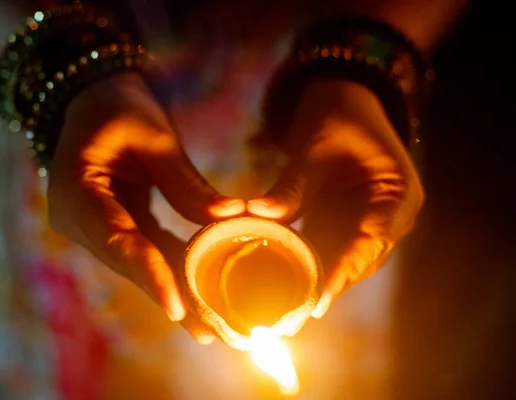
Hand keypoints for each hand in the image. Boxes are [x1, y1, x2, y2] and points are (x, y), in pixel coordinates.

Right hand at [47, 73, 244, 342]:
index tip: (177, 307)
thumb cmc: (120, 107)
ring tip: (211, 326)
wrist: (95, 99)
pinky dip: (171, 269)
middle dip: (170, 295)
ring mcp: (90, 226)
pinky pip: (143, 251)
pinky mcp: (109, 227)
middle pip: (128, 262)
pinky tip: (198, 296)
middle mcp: (76, 217)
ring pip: (137, 264)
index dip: (148, 273)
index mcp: (76, 188)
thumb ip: (185, 182)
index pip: (115, 239)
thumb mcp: (154, 137)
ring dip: (174, 290)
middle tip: (210, 330)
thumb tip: (229, 218)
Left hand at [248, 79, 423, 317]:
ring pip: (344, 260)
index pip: (371, 240)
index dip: (344, 272)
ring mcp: (371, 221)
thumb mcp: (313, 145)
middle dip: (327, 287)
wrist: (344, 100)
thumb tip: (258, 213)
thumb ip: (291, 184)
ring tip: (286, 309)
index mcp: (397, 193)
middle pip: (359, 259)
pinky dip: (309, 262)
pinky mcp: (349, 221)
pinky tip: (284, 280)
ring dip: (317, 280)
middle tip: (292, 317)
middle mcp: (391, 215)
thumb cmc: (337, 114)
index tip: (318, 302)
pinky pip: (330, 248)